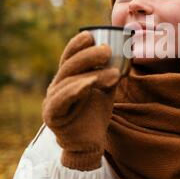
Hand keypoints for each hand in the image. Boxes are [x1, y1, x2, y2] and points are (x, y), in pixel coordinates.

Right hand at [42, 31, 120, 170]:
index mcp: (67, 77)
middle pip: (69, 65)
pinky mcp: (52, 115)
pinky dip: (75, 90)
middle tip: (107, 50)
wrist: (89, 143)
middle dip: (88, 55)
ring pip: (69, 81)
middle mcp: (57, 86)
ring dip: (92, 75)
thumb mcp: (105, 88)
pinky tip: (88, 84)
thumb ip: (110, 70)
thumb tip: (127, 50)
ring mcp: (52, 100)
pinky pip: (62, 100)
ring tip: (114, 73)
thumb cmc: (96, 113)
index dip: (77, 44)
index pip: (69, 57)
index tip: (91, 35)